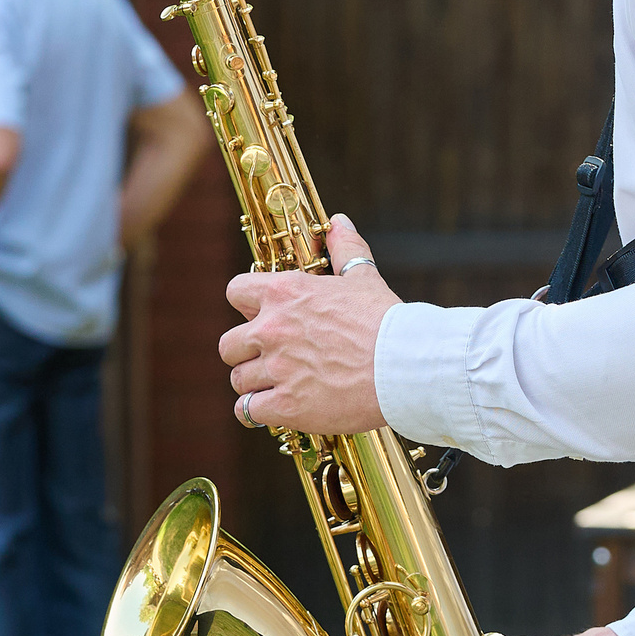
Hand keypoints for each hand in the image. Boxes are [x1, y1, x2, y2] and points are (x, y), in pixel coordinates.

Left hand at [219, 216, 400, 434]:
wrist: (405, 365)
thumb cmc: (386, 321)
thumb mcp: (364, 278)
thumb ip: (345, 248)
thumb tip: (339, 222)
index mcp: (284, 293)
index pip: (234, 291)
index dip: (245, 306)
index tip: (261, 317)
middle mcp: (271, 329)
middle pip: (228, 344)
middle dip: (245, 353)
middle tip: (269, 360)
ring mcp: (276, 369)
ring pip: (238, 380)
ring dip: (254, 385)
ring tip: (277, 387)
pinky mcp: (286, 405)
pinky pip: (248, 411)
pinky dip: (257, 413)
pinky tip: (273, 410)